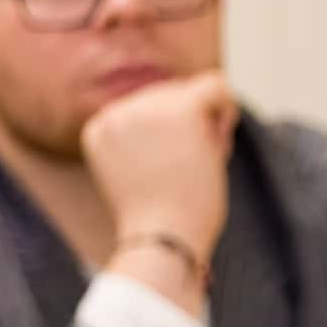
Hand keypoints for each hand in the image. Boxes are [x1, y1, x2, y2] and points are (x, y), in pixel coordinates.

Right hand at [84, 70, 237, 309]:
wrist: (163, 240)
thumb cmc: (161, 224)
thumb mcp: (141, 176)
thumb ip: (151, 143)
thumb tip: (191, 115)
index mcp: (100, 128)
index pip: (145, 110)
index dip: (169, 137)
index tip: (170, 170)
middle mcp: (117, 111)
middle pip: (169, 96)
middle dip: (191, 130)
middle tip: (191, 172)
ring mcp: (147, 107)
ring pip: (193, 93)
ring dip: (208, 127)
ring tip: (201, 165)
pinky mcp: (181, 110)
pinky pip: (216, 86)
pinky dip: (226, 109)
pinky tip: (220, 141)